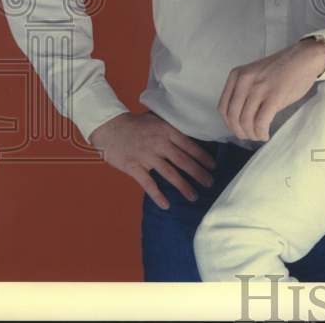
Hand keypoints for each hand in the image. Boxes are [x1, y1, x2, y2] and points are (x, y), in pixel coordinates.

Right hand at [89, 112, 215, 209]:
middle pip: (183, 161)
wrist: (111, 128)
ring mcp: (146, 156)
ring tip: (194, 196)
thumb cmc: (137, 124)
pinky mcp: (134, 167)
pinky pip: (148, 184)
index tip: (213, 166)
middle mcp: (159, 143)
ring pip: (169, 174)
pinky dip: (158, 195)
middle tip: (210, 183)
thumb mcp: (158, 120)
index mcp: (167, 131)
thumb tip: (193, 138)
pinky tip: (167, 204)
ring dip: (183, 186)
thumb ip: (173, 129)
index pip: (190, 146)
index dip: (203, 157)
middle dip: (198, 173)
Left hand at [218, 37, 324, 141]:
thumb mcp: (255, 74)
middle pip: (233, 116)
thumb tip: (240, 117)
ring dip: (251, 134)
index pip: (223, 107)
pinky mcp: (274, 96)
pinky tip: (266, 134)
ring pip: (245, 121)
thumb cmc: (282, 68)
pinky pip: (261, 121)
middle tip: (249, 136)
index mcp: (237, 75)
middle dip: (240, 132)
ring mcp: (259, 88)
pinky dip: (261, 132)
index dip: (229, 123)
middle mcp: (244, 81)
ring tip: (259, 135)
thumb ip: (245, 90)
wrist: (305, 57)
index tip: (239, 129)